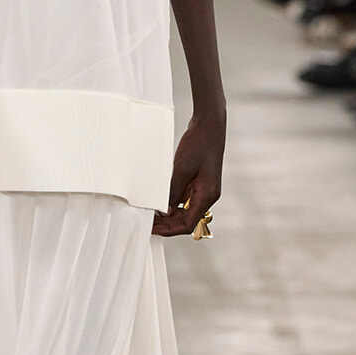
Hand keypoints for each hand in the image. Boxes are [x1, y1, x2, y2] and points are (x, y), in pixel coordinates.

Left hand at [153, 107, 224, 237]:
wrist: (209, 124)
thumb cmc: (198, 144)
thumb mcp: (181, 168)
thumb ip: (173, 192)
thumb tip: (164, 212)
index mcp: (207, 196)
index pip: (187, 224)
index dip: (168, 230)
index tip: (151, 228)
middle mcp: (207, 196)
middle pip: (186, 220)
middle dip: (166, 224)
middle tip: (146, 222)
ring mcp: (203, 189)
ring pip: (184, 210)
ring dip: (167, 213)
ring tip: (149, 211)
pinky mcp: (198, 181)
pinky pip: (183, 198)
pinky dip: (170, 201)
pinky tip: (157, 198)